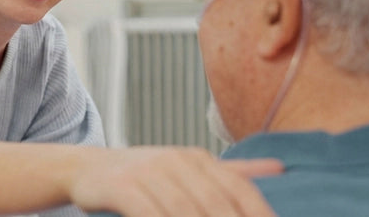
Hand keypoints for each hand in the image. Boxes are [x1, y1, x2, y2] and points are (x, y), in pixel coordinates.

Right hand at [70, 146, 280, 216]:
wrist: (87, 168)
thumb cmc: (144, 174)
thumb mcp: (188, 167)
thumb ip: (233, 172)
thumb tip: (280, 168)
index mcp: (198, 158)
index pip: (240, 189)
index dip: (260, 215)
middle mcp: (176, 161)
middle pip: (216, 205)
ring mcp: (148, 171)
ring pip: (184, 212)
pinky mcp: (122, 186)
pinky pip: (150, 214)